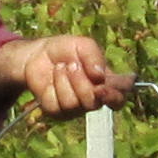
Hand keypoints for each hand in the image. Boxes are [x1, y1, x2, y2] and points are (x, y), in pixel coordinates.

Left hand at [0, 33, 121, 117]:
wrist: (38, 54)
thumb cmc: (66, 50)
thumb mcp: (83, 45)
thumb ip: (95, 56)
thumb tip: (100, 76)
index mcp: (106, 84)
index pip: (119, 99)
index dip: (115, 96)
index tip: (102, 87)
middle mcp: (93, 99)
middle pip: (96, 103)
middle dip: (83, 83)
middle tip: (73, 65)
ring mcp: (76, 108)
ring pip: (77, 103)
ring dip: (68, 80)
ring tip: (62, 67)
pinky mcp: (59, 112)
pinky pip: (61, 104)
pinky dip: (57, 84)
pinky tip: (55, 75)